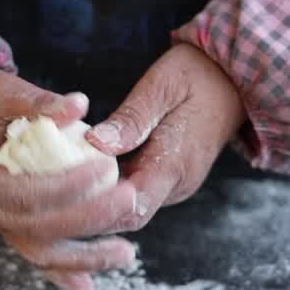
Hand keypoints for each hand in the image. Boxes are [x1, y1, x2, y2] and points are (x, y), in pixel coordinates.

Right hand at [0, 68, 136, 289]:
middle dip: (88, 218)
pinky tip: (88, 288)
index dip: (67, 185)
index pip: (26, 191)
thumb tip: (78, 105)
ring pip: (41, 250)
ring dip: (84, 256)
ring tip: (125, 254)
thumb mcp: (0, 89)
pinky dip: (62, 272)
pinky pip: (38, 252)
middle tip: (130, 200)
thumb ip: (36, 100)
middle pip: (39, 227)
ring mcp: (0, 218)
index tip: (104, 169)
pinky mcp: (14, 222)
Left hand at [78, 44, 247, 230]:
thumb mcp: (163, 85)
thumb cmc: (199, 74)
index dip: (94, 208)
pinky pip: (141, 194)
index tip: (60, 193)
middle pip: (127, 215)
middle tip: (53, 189)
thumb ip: (132, 118)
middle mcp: (179, 182)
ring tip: (63, 181)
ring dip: (100, 201)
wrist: (237, 77)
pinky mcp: (175, 177)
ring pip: (132, 208)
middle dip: (90, 209)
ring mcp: (179, 183)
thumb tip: (95, 143)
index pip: (129, 207)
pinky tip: (89, 172)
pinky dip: (114, 189)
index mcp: (175, 163)